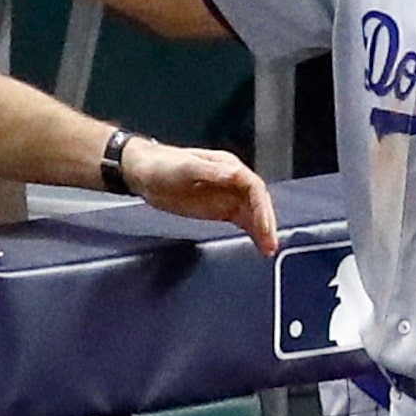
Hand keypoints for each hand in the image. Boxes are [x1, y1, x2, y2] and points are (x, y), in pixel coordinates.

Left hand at [122, 139, 278, 254]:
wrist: (144, 173)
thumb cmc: (163, 165)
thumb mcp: (187, 166)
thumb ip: (212, 172)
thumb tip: (236, 174)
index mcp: (228, 167)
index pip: (254, 188)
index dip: (261, 209)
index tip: (263, 227)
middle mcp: (232, 181)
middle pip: (258, 203)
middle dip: (266, 223)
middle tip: (270, 245)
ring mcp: (227, 196)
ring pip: (253, 214)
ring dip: (262, 231)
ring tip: (268, 250)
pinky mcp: (220, 209)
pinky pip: (242, 221)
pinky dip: (252, 232)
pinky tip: (258, 245)